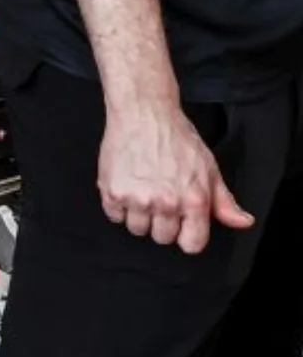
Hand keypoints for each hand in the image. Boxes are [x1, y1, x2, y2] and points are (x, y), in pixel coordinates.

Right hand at [99, 102, 253, 253]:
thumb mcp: (208, 167)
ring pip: (137, 228)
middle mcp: (166, 203)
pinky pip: (113, 215)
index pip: (191, 245)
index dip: (186, 234)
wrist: (142, 112)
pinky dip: (117, 205)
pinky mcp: (113, 189)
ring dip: (137, 214)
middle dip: (161, 221)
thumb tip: (243, 222)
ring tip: (140, 190)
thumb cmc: (175, 136)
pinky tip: (125, 186)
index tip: (180, 222)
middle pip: (162, 237)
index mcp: (194, 201)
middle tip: (158, 197)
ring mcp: (137, 198)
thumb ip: (225, 201)